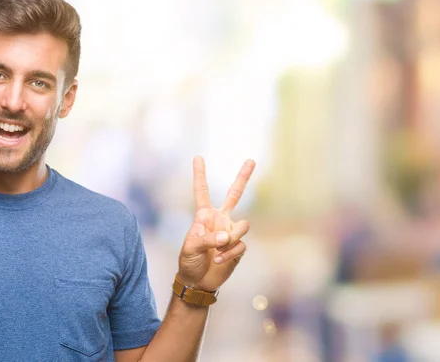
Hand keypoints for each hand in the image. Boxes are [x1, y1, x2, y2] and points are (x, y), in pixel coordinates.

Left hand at [177, 156, 254, 291]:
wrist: (198, 282)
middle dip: (243, 177)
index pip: (201, 192)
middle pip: (234, 195)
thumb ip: (207, 239)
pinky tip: (218, 260)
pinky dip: (229, 254)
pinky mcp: (238, 247)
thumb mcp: (190, 248)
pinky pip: (240, 245)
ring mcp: (230, 232)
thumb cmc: (188, 262)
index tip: (198, 157)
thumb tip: (226, 235)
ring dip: (230, 239)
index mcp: (203, 216)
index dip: (200, 175)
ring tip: (216, 251)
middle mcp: (220, 220)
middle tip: (251, 160)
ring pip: (243, 226)